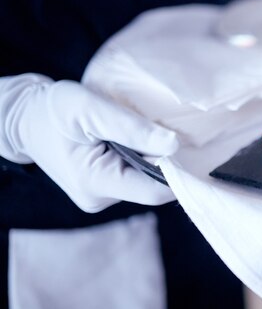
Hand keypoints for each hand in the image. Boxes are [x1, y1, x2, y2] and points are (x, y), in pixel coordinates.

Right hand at [0, 74, 179, 211]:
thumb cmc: (54, 109)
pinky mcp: (102, 190)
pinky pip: (133, 178)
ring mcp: (100, 197)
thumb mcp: (91, 109)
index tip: (189, 145)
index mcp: (96, 182)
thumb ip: (133, 128)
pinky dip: (139, 160)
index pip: (155, 191)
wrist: (24, 118)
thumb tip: (174, 145)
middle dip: (164, 160)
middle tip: (163, 129)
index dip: (179, 171)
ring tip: (140, 132)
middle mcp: (100, 199)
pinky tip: (132, 141)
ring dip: (150, 158)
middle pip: (153, 186)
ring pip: (144, 182)